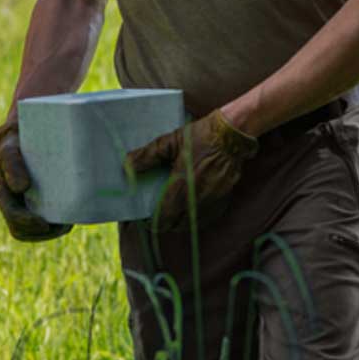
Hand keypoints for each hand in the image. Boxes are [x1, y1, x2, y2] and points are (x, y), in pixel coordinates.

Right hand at [0, 120, 72, 242]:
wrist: (25, 135)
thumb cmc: (17, 142)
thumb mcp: (11, 148)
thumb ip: (12, 164)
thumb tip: (21, 187)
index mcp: (2, 192)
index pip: (13, 216)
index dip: (28, 223)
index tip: (44, 223)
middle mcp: (10, 202)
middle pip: (22, 229)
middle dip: (43, 232)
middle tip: (64, 226)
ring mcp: (23, 205)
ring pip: (33, 232)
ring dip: (51, 232)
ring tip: (67, 223)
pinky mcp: (36, 205)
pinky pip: (44, 225)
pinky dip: (55, 226)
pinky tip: (68, 219)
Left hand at [126, 109, 257, 229]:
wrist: (232, 135)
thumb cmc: (201, 135)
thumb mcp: (171, 141)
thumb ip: (148, 155)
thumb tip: (126, 165)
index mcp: (181, 186)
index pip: (163, 217)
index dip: (153, 222)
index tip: (146, 219)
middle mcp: (197, 199)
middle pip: (176, 224)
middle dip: (165, 223)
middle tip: (157, 215)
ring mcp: (212, 201)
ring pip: (192, 223)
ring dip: (180, 221)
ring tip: (172, 212)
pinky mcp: (223, 200)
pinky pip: (206, 217)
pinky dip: (196, 217)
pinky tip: (191, 208)